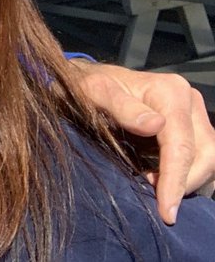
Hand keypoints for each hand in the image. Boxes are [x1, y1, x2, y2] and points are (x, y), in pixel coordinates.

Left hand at [71, 59, 214, 221]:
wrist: (90, 80)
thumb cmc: (88, 87)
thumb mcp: (95, 92)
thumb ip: (121, 107)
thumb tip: (155, 125)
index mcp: (171, 91)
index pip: (181, 144)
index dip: (175, 179)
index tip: (166, 211)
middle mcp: (189, 101)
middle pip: (204, 154)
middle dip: (184, 183)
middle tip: (158, 203)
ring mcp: (194, 114)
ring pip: (208, 158)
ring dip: (188, 180)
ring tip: (157, 189)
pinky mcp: (192, 127)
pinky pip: (201, 156)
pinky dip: (186, 173)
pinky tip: (161, 179)